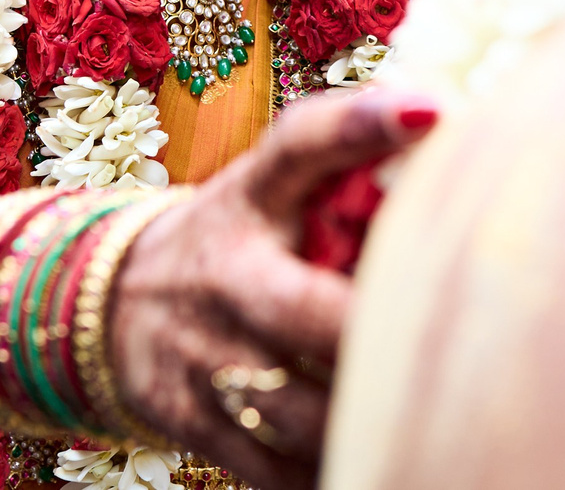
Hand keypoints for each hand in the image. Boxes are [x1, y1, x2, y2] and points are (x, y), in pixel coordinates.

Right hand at [108, 89, 441, 489]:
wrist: (114, 302)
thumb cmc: (238, 234)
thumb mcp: (272, 183)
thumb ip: (346, 153)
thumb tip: (445, 114)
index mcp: (252, 198)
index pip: (299, 144)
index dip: (362, 124)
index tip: (432, 111)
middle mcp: (225, 275)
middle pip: (304, 311)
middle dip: (376, 335)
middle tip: (450, 343)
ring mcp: (204, 355)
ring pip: (298, 410)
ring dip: (366, 418)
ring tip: (432, 416)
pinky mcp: (193, 423)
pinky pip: (274, 470)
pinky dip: (330, 472)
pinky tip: (380, 456)